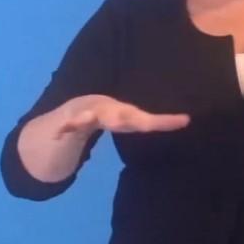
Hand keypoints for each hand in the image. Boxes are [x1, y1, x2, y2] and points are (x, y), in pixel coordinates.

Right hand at [55, 94, 190, 138]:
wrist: (77, 108)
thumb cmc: (112, 115)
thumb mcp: (132, 118)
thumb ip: (157, 122)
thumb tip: (187, 121)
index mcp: (125, 114)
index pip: (148, 121)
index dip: (166, 122)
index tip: (185, 121)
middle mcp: (108, 111)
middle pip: (118, 117)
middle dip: (126, 119)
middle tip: (135, 122)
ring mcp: (87, 113)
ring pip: (89, 117)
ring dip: (88, 118)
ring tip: (84, 120)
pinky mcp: (70, 119)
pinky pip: (65, 126)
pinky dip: (61, 129)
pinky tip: (56, 134)